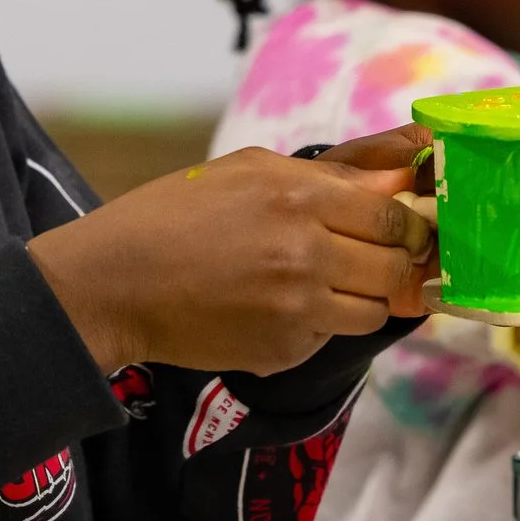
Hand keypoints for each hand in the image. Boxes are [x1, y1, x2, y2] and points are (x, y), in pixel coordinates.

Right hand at [26, 127, 435, 377]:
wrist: (114, 282)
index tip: (401, 226)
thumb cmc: (174, 214)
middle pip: (396, 265)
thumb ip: (330, 173)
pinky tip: (278, 307)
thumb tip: (401, 171)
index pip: (394, 214)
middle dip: (394, 261)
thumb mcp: (248, 170)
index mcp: (299, 195)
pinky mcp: (284, 350)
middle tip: (370, 256)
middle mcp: (306, 252)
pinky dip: (318, 324)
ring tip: (321, 283)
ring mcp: (297, 307)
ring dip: (362, 296)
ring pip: (375, 309)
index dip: (405, 223)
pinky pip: (331, 337)